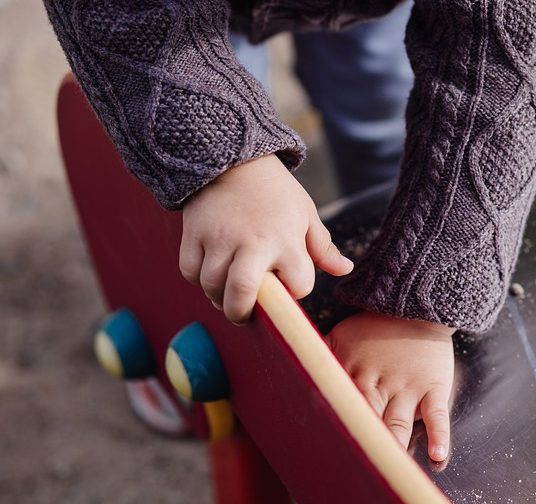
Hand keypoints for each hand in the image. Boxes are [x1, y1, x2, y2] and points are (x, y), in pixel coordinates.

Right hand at [180, 154, 352, 322]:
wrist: (232, 156)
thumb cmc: (275, 191)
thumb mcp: (305, 214)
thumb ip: (322, 247)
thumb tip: (345, 270)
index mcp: (286, 240)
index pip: (298, 285)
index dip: (296, 290)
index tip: (290, 284)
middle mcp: (252, 243)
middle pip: (242, 293)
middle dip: (242, 313)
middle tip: (246, 315)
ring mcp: (219, 239)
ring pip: (212, 286)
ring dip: (220, 298)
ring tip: (229, 295)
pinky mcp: (194, 234)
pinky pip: (190, 271)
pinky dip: (199, 280)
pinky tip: (212, 274)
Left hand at [327, 312, 454, 461]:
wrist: (416, 307)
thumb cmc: (374, 329)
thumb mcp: (339, 337)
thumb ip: (320, 360)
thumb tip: (293, 380)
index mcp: (352, 373)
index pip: (338, 407)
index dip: (332, 431)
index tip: (323, 455)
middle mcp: (379, 383)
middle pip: (367, 420)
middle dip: (361, 445)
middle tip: (354, 473)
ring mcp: (408, 387)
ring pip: (398, 423)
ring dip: (394, 445)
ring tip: (391, 469)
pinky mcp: (433, 387)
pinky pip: (437, 414)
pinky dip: (439, 435)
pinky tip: (437, 455)